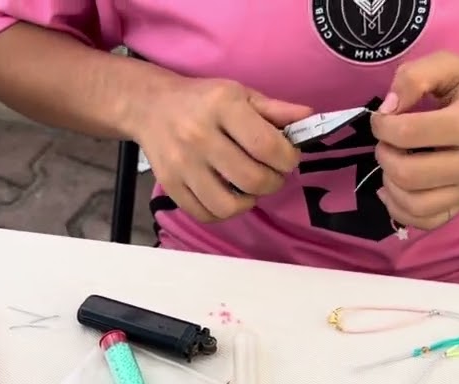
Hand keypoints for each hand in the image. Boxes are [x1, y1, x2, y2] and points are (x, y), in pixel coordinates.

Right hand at [132, 78, 312, 222]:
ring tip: (249, 188)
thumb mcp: (240, 94)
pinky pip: (204, 214)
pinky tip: (228, 196)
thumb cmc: (203, 100)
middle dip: (273, 182)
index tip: (287, 158)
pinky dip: (224, 212)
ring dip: (249, 202)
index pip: (267, 146)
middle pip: (251, 179)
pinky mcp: (169, 184)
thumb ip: (275, 110)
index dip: (287, 159)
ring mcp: (182, 163)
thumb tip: (308, 119)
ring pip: (227, 205)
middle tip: (271, 174)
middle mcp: (199, 135)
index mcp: (223, 106)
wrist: (151, 106)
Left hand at [370, 52, 458, 230]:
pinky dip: (401, 211)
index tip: (383, 117)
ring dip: (389, 184)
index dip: (382, 125)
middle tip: (387, 141)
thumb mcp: (451, 65)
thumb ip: (414, 76)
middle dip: (384, 155)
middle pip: (408, 173)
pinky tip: (394, 190)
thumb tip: (387, 109)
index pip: (408, 133)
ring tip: (393, 162)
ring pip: (414, 204)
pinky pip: (427, 222)